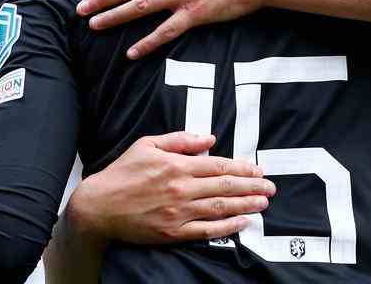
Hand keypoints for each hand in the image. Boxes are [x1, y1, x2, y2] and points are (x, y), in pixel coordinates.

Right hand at [65, 132, 275, 244]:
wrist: (98, 206)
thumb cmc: (123, 173)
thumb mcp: (148, 145)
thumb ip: (181, 139)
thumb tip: (210, 138)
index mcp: (177, 165)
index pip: (219, 166)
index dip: (242, 168)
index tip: (258, 169)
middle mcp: (181, 189)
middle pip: (225, 187)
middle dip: (252, 186)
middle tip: (271, 187)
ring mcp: (178, 212)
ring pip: (220, 208)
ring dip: (246, 205)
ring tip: (264, 203)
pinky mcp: (172, 232)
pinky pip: (206, 230)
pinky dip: (227, 227)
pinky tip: (242, 222)